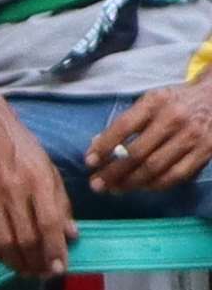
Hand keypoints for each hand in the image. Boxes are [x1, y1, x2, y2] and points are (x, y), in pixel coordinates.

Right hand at [0, 100, 81, 282]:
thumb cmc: (22, 147)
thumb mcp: (50, 169)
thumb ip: (61, 203)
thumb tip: (71, 235)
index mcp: (38, 180)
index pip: (49, 224)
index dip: (55, 250)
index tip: (61, 266)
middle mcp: (13, 190)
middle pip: (26, 238)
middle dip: (37, 261)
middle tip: (45, 273)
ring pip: (3, 241)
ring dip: (16, 262)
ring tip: (27, 271)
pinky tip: (4, 258)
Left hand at [86, 80, 211, 200]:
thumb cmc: (175, 101)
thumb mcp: (150, 101)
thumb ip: (126, 121)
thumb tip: (97, 144)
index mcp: (155, 102)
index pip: (123, 127)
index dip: (104, 147)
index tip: (90, 162)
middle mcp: (174, 119)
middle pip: (138, 153)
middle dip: (114, 172)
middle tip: (97, 184)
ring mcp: (192, 137)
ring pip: (156, 168)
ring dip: (132, 183)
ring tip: (115, 189)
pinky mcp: (206, 151)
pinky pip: (177, 175)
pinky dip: (156, 184)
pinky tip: (142, 187)